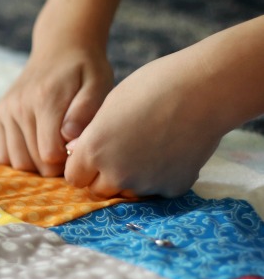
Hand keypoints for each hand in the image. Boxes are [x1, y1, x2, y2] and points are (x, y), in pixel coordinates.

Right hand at [0, 47, 113, 176]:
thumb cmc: (85, 69)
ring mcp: (5, 110)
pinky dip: (19, 157)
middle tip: (69, 154)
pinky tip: (37, 147)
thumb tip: (69, 137)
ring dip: (36, 165)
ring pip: (16, 161)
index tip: (78, 151)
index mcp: (45, 101)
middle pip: (33, 162)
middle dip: (54, 167)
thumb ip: (86, 110)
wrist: (60, 46)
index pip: (49, 154)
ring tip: (54, 151)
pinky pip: (3, 153)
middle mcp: (19, 106)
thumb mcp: (98, 83)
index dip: (68, 162)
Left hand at [64, 48, 224, 196]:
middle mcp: (116, 174)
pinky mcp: (172, 188)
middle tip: (121, 153)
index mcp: (94, 151)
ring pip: (128, 192)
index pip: (74, 177)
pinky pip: (158, 188)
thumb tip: (77, 152)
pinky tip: (171, 151)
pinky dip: (161, 176)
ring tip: (148, 148)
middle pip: (98, 190)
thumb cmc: (151, 87)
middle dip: (103, 177)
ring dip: (131, 179)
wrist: (203, 91)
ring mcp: (145, 184)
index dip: (82, 167)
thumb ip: (91, 136)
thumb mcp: (108, 106)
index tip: (92, 156)